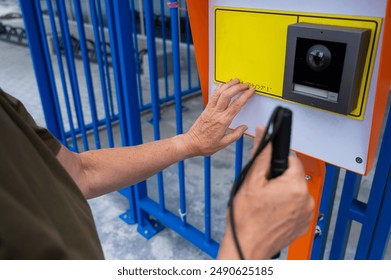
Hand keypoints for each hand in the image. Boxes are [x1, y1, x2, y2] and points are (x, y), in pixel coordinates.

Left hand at [183, 78, 254, 156]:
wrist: (191, 143)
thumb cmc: (206, 145)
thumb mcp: (223, 143)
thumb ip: (236, 135)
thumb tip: (244, 127)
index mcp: (223, 121)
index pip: (236, 105)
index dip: (245, 96)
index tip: (251, 90)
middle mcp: (216, 113)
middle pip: (228, 94)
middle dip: (238, 87)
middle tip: (246, 84)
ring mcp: (210, 110)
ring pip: (219, 92)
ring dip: (228, 84)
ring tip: (236, 80)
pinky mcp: (206, 109)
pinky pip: (213, 95)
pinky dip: (219, 88)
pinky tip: (224, 85)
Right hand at [218, 126, 313, 258]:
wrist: (246, 246)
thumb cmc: (246, 218)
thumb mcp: (251, 181)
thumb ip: (261, 154)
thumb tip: (264, 133)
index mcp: (295, 186)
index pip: (292, 159)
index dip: (276, 163)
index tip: (267, 172)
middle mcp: (306, 199)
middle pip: (294, 176)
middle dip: (279, 179)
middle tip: (262, 190)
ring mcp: (306, 214)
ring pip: (295, 191)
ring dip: (283, 193)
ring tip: (266, 203)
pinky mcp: (303, 225)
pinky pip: (297, 207)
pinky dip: (287, 207)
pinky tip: (272, 212)